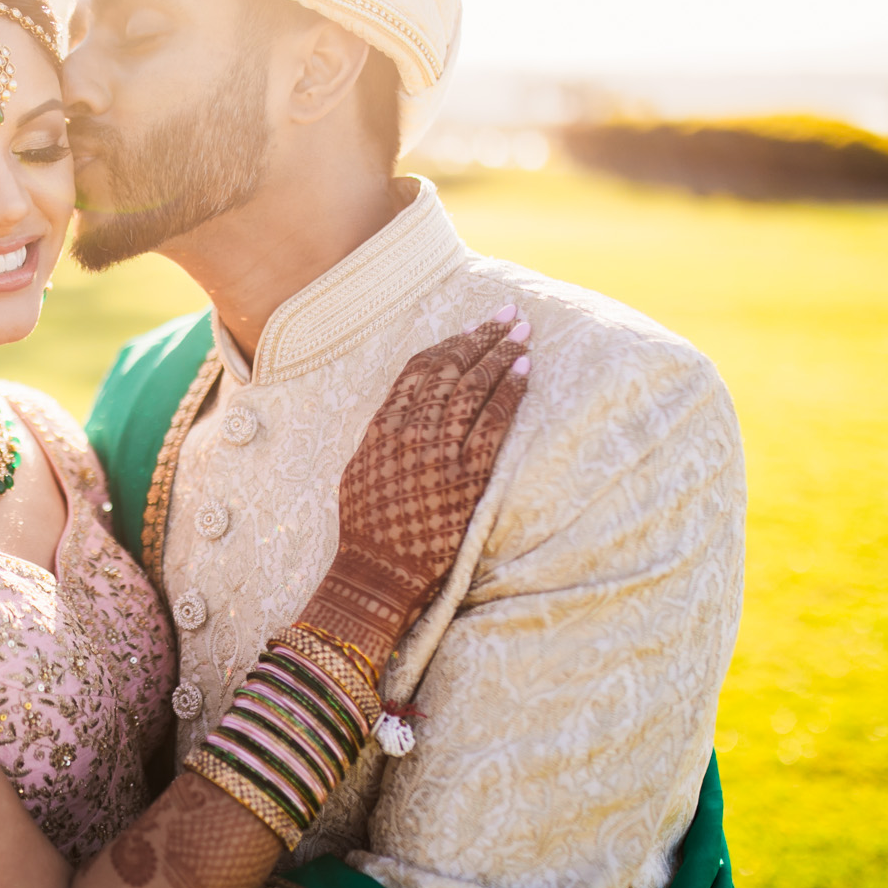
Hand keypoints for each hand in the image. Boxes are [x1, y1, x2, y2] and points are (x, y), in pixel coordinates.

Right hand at [298, 307, 530, 661]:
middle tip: (509, 315)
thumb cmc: (368, 528)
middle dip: (482, 337)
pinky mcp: (465, 475)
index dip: (449, 343)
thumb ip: (382, 437)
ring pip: (473, 387)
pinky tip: (525, 370)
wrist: (377, 573)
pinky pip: (493, 422)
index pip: (419, 369)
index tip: (472, 328)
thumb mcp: (361, 471)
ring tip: (523, 333)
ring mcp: (437, 451)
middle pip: (449, 368)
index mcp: (381, 428)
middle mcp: (409, 432)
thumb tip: (402, 413)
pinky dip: (510, 392)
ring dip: (501, 355)